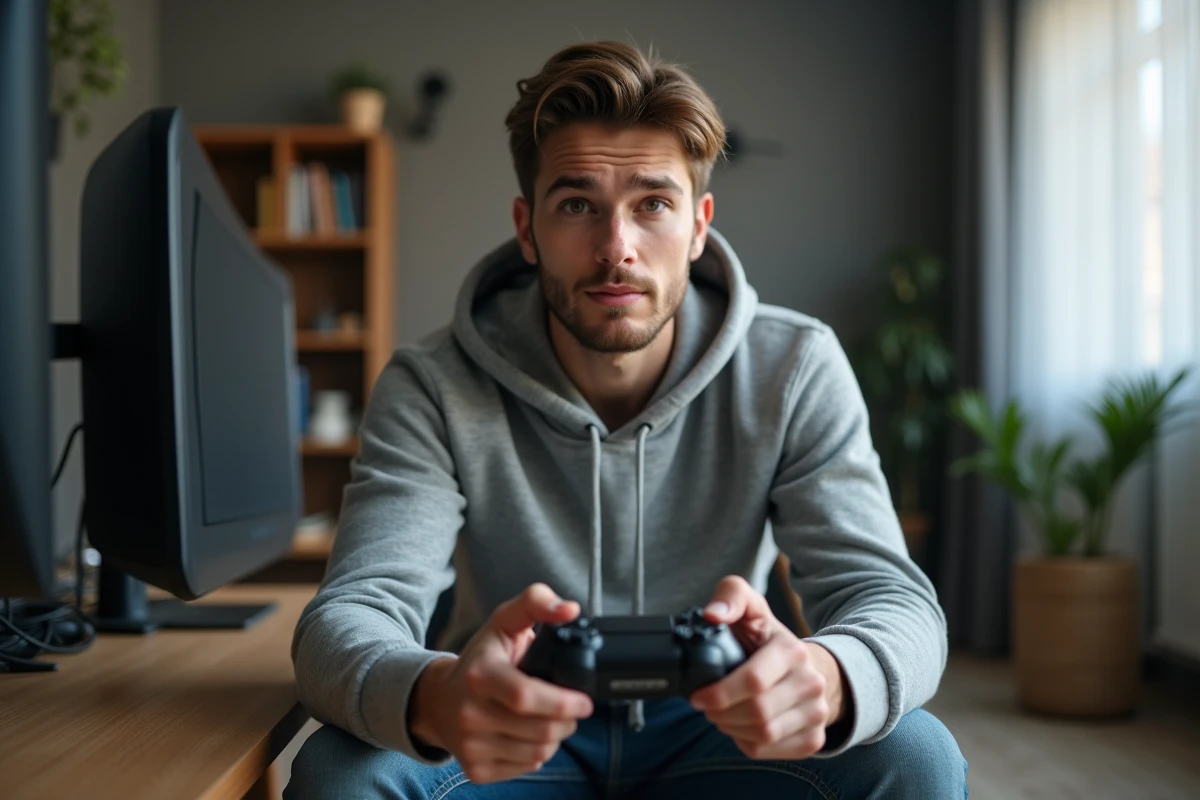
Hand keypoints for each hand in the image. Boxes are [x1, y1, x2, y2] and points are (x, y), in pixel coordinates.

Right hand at [409, 583, 593, 783]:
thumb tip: (570, 609)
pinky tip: (529, 734)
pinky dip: (538, 753)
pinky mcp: (476, 770)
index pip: (525, 696)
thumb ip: (536, 603)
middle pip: (540, 730)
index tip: (584, 701)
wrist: (438, 701)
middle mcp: (470, 714)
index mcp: (479, 675)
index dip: (562, 702)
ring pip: (538, 752)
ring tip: (549, 719)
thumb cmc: (480, 659)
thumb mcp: (503, 622)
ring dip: (555, 737)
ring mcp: (471, 746)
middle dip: (567, 721)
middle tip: (570, 709)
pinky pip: (526, 766)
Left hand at [689, 575, 845, 759]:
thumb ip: (730, 596)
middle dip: (721, 713)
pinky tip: (740, 726)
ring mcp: (817, 714)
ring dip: (731, 728)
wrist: (810, 667)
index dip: (719, 693)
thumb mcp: (752, 608)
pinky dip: (744, 742)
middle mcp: (811, 683)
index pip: (754, 681)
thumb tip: (712, 614)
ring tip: (721, 714)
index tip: (698, 696)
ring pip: (762, 735)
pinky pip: (767, 751)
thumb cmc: (769, 639)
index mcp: (793, 651)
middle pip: (757, 712)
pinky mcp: (813, 739)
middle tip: (706, 706)